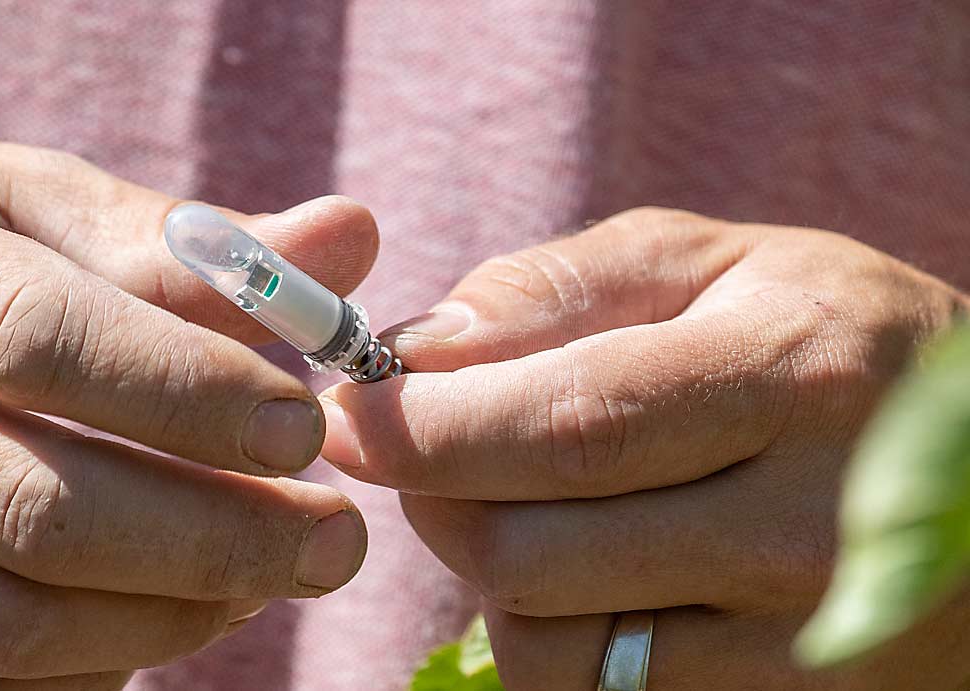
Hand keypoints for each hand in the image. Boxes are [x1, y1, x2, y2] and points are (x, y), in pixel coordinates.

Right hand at [0, 142, 375, 688]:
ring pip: (21, 617)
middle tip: (337, 542)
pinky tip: (197, 602)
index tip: (306, 430)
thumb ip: (199, 247)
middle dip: (216, 537)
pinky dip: (121, 649)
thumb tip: (354, 232)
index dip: (187, 390)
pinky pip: (9, 670)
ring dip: (179, 607)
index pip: (42, 336)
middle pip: (44, 511)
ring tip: (273, 569)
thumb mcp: (61, 223)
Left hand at [321, 208, 969, 689]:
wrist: (969, 456)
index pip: (572, 423)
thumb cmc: (819, 335)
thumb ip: (563, 287)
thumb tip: (421, 350)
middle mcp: (808, 521)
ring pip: (552, 644)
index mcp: (790, 372)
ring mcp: (803, 636)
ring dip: (493, 565)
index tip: (348, 414)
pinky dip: (552, 630)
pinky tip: (588, 563)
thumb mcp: (711, 264)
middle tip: (429, 445)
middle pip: (536, 550)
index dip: (431, 429)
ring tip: (534, 496)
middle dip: (438, 496)